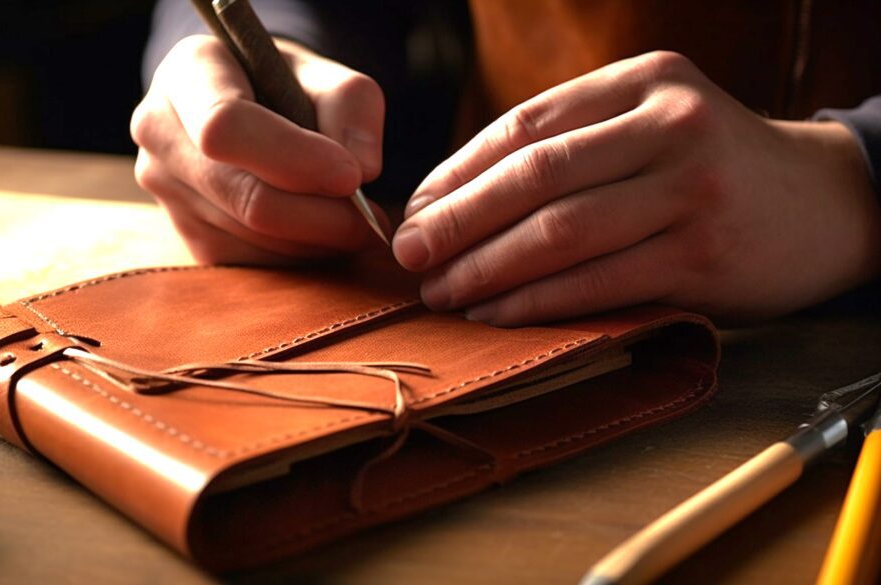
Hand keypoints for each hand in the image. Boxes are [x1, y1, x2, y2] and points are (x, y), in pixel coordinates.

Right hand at [131, 35, 385, 264]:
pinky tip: (320, 235)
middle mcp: (159, 130)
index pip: (226, 126)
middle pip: (242, 194)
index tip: (351, 177)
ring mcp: (164, 189)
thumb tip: (362, 169)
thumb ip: (352, 105)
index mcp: (187, 72)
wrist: (246, 106)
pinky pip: (247, 263)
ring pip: (248, 236)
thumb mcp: (325, 73)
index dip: (294, 158)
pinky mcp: (183, 235)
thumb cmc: (286, 84)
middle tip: (370, 219)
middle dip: (318, 215)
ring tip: (353, 223)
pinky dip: (296, 257)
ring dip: (314, 240)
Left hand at [393, 51, 880, 324]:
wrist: (825, 204)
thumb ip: (572, 144)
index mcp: (643, 81)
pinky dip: (534, 301)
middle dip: (456, 221)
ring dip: (485, 268)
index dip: (458, 172)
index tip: (415, 208)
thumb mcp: (650, 123)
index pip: (524, 125)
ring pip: (559, 233)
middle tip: (409, 254)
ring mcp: (689, 190)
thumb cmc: (711, 167)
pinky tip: (494, 312)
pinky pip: (595, 282)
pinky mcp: (701, 257)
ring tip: (441, 290)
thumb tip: (456, 195)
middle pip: (533, 176)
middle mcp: (669, 125)